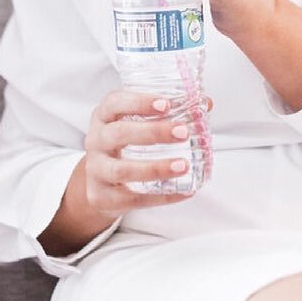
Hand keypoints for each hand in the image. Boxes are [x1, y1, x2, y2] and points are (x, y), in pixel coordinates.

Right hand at [82, 88, 201, 214]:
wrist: (98, 181)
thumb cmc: (124, 142)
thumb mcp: (135, 122)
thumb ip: (167, 112)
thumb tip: (205, 104)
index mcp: (104, 116)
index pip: (115, 102)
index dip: (140, 101)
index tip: (166, 104)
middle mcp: (96, 140)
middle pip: (119, 134)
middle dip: (153, 132)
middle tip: (183, 132)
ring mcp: (97, 170)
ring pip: (123, 170)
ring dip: (155, 168)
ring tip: (183, 165)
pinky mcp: (102, 196)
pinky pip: (132, 198)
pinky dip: (161, 197)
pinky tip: (183, 191)